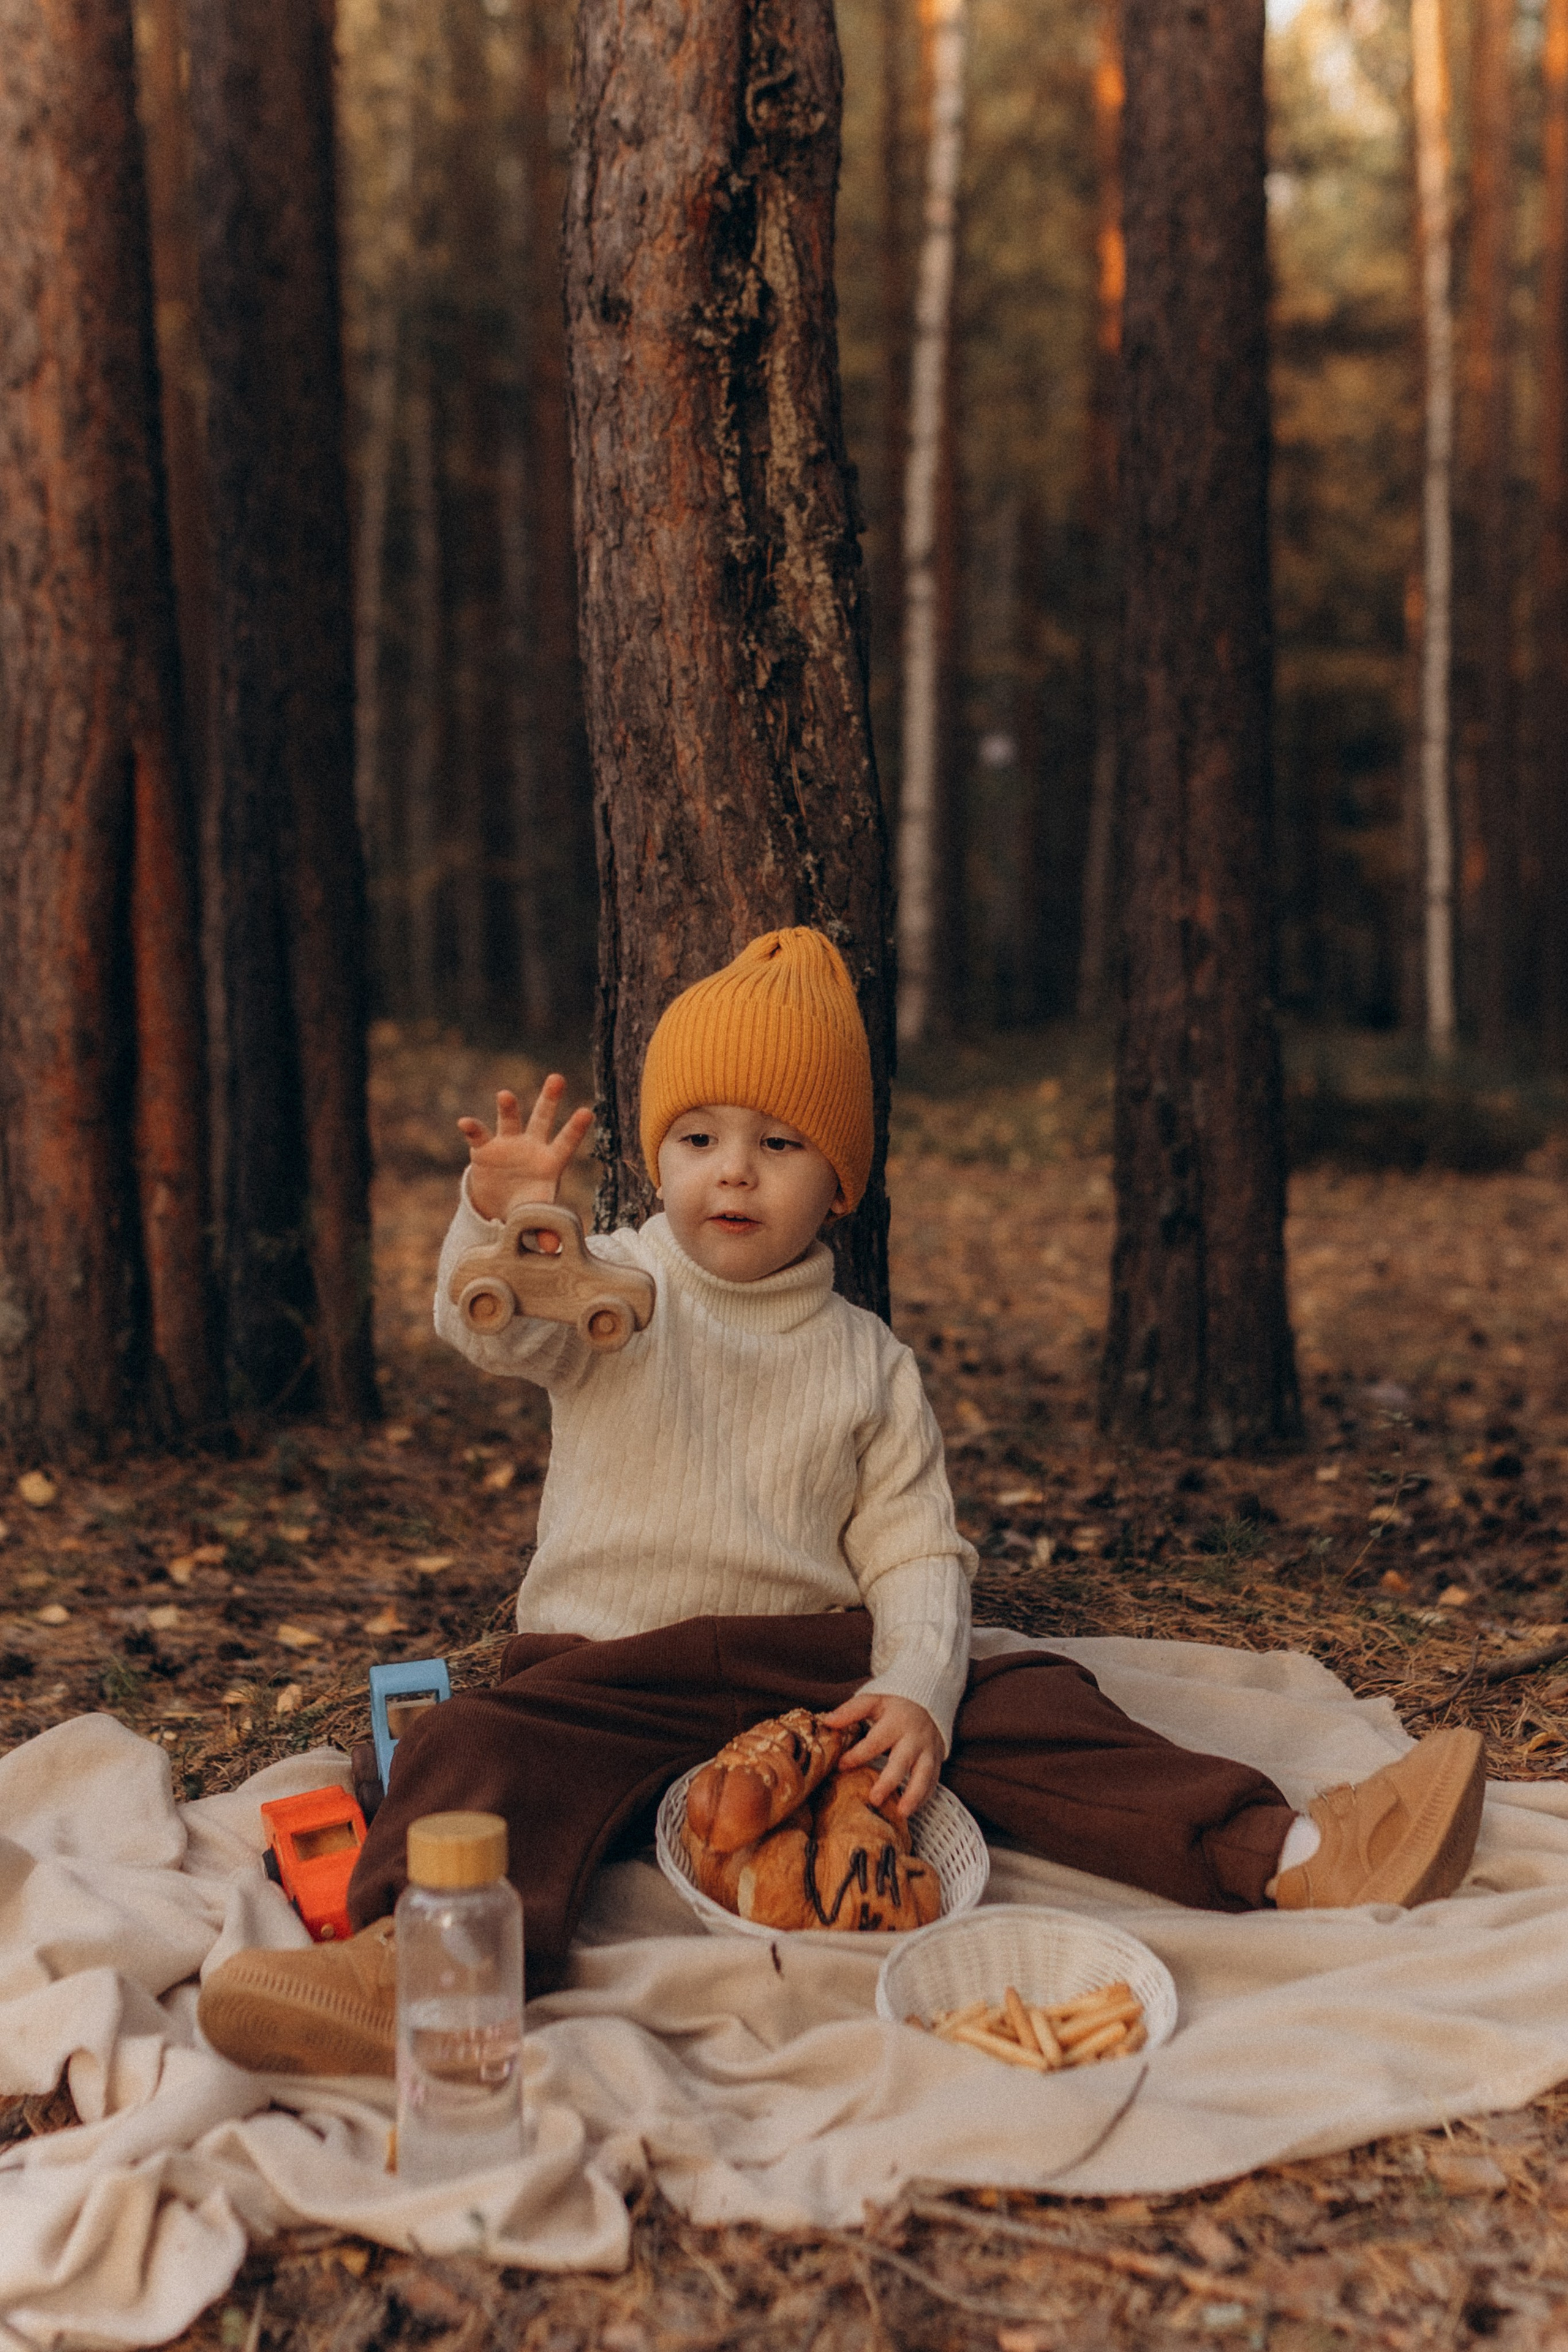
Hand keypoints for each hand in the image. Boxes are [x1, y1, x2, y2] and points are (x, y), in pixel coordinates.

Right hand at [456, 1074, 592, 1226]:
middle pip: (542, 1119)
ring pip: (510, 1120)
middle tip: (557, 1078)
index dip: (575, 1129)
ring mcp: (508, 1144)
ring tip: (505, 1095)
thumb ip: (545, 1229)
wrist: (499, 1205)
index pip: (565, 1143)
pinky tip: (464, 1122)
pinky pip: (478, 1136)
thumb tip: (553, 1249)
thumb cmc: (526, 1206)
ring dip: (508, 1108)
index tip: (587, 1111)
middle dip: (549, 1099)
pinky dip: (472, 1128)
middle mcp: (531, 1146)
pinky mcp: (485, 1149)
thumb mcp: (536, 1216)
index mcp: (550, 1162)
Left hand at [821, 1693, 942, 1818]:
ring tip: (902, 1813)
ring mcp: (927, 1750)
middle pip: (902, 1761)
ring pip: (923, 1774)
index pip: (875, 1741)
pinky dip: (924, 1797)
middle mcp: (913, 1737)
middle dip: (889, 1781)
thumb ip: (851, 1711)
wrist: (928, 1703)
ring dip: (914, 1795)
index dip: (858, 1754)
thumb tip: (828, 1722)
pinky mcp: (936, 1761)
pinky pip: (932, 1781)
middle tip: (874, 1799)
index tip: (841, 1766)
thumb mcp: (873, 1702)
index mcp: (895, 1721)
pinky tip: (910, 1811)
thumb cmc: (894, 1707)